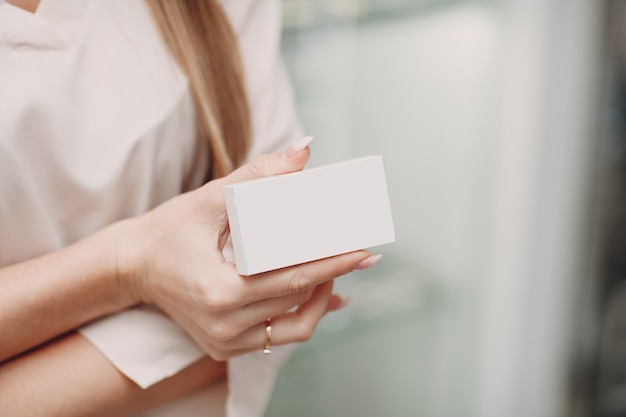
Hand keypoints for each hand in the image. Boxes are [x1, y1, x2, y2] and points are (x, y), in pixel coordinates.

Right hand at [119, 139, 375, 359]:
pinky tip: (326, 297)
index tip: (363, 250)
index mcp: (220, 291)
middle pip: (299, 300)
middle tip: (362, 254)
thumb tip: (304, 150)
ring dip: (321, 298)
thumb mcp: (211, 197)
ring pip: (294, 327)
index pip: (295, 278)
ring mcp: (224, 343)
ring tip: (337, 270)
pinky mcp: (224, 347)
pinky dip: (302, 314)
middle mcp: (224, 326)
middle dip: (335, 274)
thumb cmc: (168, 230)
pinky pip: (277, 336)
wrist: (132, 266)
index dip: (334, 263)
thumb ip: (260, 173)